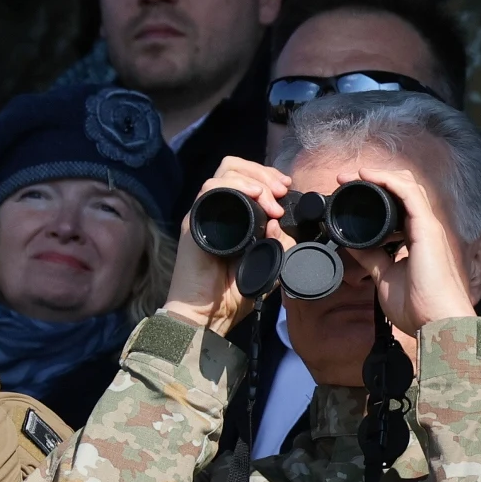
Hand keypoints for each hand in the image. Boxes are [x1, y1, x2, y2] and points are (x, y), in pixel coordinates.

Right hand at [164, 157, 290, 335]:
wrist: (208, 314)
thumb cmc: (233, 293)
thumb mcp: (271, 264)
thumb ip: (281, 244)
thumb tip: (280, 223)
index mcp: (235, 215)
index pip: (248, 177)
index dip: (268, 176)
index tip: (287, 188)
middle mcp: (218, 209)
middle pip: (235, 166)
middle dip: (264, 173)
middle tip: (281, 191)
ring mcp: (204, 213)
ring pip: (225, 171)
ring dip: (253, 179)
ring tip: (271, 199)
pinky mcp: (194, 221)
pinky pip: (210, 188)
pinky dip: (235, 185)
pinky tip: (254, 197)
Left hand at [344, 168, 475, 335]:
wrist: (435, 323)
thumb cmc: (417, 307)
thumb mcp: (385, 276)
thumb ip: (372, 258)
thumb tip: (353, 244)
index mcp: (416, 239)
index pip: (398, 205)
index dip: (375, 194)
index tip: (347, 192)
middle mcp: (424, 229)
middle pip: (403, 190)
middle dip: (374, 180)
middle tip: (345, 180)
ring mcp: (428, 226)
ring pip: (407, 186)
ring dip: (377, 176)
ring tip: (352, 175)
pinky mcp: (427, 228)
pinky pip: (409, 193)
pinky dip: (388, 180)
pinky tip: (368, 176)